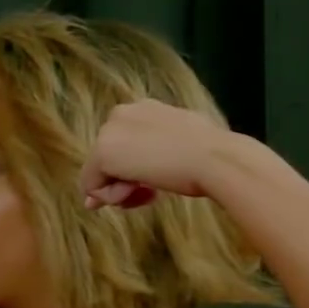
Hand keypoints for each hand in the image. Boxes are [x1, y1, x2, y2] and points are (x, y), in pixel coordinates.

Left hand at [80, 99, 237, 208]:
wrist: (215, 158)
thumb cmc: (209, 154)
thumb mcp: (179, 145)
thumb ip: (150, 156)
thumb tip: (123, 179)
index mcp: (142, 108)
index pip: (123, 146)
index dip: (137, 169)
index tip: (159, 177)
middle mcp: (120, 114)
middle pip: (108, 160)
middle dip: (127, 181)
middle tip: (155, 189)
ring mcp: (108, 132)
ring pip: (98, 175)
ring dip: (123, 192)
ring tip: (151, 191)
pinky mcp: (102, 154)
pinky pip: (93, 188)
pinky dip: (116, 198)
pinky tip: (144, 190)